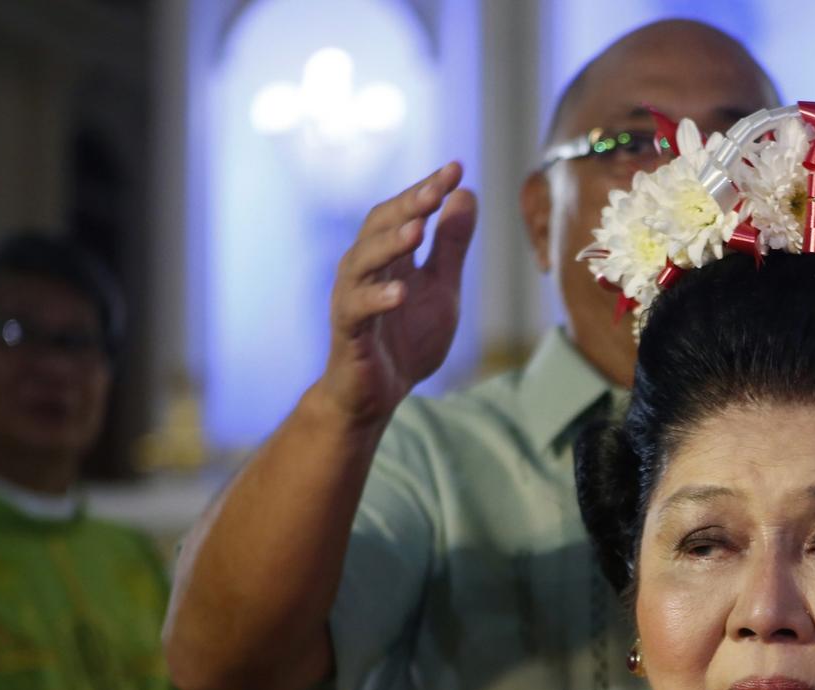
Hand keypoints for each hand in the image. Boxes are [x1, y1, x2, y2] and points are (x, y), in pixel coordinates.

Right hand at [315, 163, 478, 426]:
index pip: (403, 212)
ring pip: (361, 261)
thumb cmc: (406, 340)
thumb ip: (451, 246)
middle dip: (409, 205)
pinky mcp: (347, 332)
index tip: (456, 169)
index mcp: (388, 256)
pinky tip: (401, 292)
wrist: (377, 395)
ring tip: (417, 229)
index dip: (427, 190)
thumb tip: (466, 194)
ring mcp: (351, 298)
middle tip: (437, 189)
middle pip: (379, 226)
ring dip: (389, 244)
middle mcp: (363, 269)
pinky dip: (378, 298)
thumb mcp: (441, 289)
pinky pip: (357, 310)